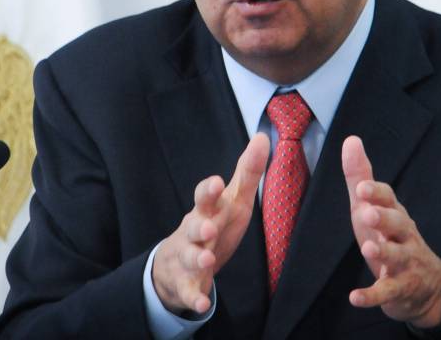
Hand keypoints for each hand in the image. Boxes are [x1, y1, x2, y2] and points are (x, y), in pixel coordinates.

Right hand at [152, 133, 269, 314]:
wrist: (177, 263)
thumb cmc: (212, 224)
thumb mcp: (232, 200)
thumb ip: (247, 172)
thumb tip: (263, 136)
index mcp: (207, 210)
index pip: (204, 197)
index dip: (209, 191)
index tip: (217, 183)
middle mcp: (193, 231)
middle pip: (192, 225)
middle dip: (199, 225)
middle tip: (208, 226)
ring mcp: (187, 257)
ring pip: (188, 256)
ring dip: (196, 257)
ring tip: (207, 259)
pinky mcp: (186, 283)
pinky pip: (188, 291)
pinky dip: (194, 297)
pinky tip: (202, 304)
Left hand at [342, 136, 440, 327]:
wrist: (424, 285)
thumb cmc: (390, 237)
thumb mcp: (372, 207)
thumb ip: (360, 176)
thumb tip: (351, 139)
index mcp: (395, 214)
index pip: (389, 200)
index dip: (377, 193)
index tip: (362, 187)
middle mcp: (404, 237)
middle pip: (399, 225)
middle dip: (385, 219)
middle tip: (368, 214)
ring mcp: (406, 264)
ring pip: (398, 257)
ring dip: (384, 253)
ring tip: (368, 249)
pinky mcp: (400, 289)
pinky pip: (387, 292)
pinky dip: (372, 296)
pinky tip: (355, 297)